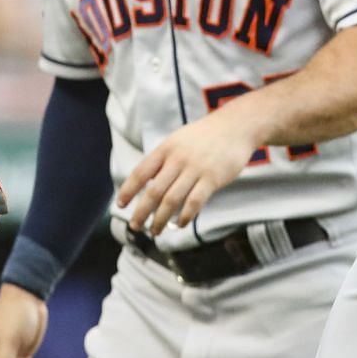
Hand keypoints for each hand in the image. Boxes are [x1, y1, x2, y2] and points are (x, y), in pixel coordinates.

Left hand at [117, 103, 264, 235]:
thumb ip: (164, 160)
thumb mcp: (178, 140)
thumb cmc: (204, 136)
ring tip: (155, 231)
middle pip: (154, 191)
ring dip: (160, 219)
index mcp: (165, 149)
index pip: (141, 172)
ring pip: (171, 200)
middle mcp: (177, 159)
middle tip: (135, 226)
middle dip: (141, 212)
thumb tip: (148, 184)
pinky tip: (179, 225)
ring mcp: (195, 169)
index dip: (129, 189)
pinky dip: (184, 216)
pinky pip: (194, 202)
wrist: (235, 126)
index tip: (120, 204)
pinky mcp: (212, 178)